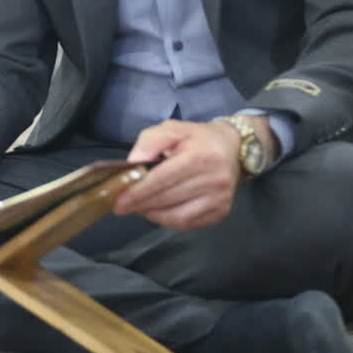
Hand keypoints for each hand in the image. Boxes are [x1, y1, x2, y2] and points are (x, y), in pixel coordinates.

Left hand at [114, 120, 242, 229]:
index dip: (139, 191)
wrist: (232, 147)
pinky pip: (189, 223)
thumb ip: (150, 141)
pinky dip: (169, 221)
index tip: (119, 200)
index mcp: (200, 156)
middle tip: (121, 206)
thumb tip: (134, 163)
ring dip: (154, 215)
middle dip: (141, 204)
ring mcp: (220, 199)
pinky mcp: (222, 211)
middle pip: (168, 199)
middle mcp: (214, 180)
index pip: (163, 179)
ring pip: (179, 216)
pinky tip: (158, 212)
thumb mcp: (172, 128)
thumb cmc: (198, 138)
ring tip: (139, 208)